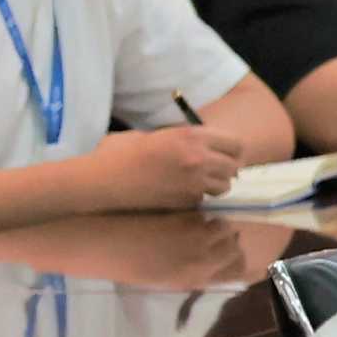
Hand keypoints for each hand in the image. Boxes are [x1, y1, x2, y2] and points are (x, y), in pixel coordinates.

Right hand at [75, 125, 241, 213]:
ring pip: (224, 186)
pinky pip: (204, 199)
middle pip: (234, 166)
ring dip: (215, 185)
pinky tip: (181, 194)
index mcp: (191, 136)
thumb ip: (180, 139)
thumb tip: (198, 145)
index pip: (235, 143)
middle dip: (226, 169)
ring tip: (197, 183)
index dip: (231, 150)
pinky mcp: (185, 201)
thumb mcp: (152, 135)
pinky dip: (198, 198)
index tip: (224, 154)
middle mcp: (199, 158)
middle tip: (213, 171)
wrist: (101, 180)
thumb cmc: (119, 154)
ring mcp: (194, 182)